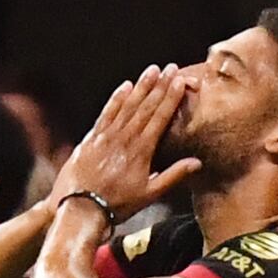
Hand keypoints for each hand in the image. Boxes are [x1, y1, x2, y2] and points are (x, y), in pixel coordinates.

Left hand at [61, 66, 201, 216]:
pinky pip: (107, 113)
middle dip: (159, 86)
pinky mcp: (92, 137)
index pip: (160, 117)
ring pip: (127, 106)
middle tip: (170, 68)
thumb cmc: (117, 204)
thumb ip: (174, 176)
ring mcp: (107, 136)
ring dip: (140, 87)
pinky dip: (116, 99)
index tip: (180, 81)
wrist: (80, 208)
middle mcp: (125, 138)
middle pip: (145, 107)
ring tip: (151, 71)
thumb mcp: (149, 194)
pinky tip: (125, 87)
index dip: (171, 98)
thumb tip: (197, 162)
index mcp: (142, 151)